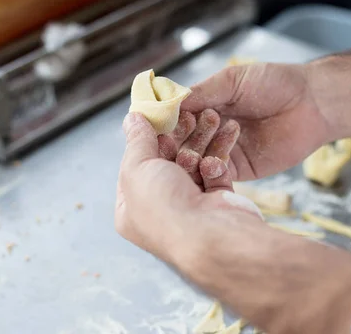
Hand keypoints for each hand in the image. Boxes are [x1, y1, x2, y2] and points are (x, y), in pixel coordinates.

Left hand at [116, 112, 350, 333]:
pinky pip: (215, 175)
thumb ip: (136, 141)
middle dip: (178, 137)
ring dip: (202, 143)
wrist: (212, 237)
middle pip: (166, 164)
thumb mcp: (138, 168)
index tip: (157, 118)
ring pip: (194, 165)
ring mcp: (190, 210)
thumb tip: (131, 118)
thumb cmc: (165, 207)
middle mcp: (159, 212)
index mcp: (132, 210)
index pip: (134, 168)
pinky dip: (218, 162)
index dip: (145, 140)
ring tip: (212, 118)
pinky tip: (219, 153)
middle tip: (188, 114)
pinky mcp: (216, 204)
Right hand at [182, 63, 331, 180]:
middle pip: (181, 141)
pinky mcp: (239, 170)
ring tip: (191, 152)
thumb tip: (169, 102)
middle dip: (177, 141)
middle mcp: (209, 131)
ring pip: (196, 159)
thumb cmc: (275, 83)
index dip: (168, 121)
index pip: (176, 118)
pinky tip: (210, 161)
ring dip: (191, 155)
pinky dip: (210, 168)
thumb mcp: (233, 81)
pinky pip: (217, 173)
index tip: (161, 122)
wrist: (313, 103)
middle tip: (175, 140)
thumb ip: (203, 92)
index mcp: (204, 107)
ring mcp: (223, 151)